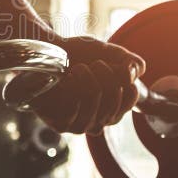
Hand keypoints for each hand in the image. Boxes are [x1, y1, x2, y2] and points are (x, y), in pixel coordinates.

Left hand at [30, 36, 145, 135]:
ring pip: (95, 111)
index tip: (120, 69)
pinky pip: (74, 113)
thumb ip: (128, 61)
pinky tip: (67, 79)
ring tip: (80, 68)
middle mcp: (99, 119)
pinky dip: (72, 92)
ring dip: (90, 83)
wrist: (45, 52)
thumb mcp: (107, 52)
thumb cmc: (78, 54)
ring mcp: (80, 124)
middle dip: (108, 80)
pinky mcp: (61, 125)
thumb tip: (133, 76)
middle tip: (98, 64)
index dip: (128, 87)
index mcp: (113, 105)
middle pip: (113, 106)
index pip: (129, 103)